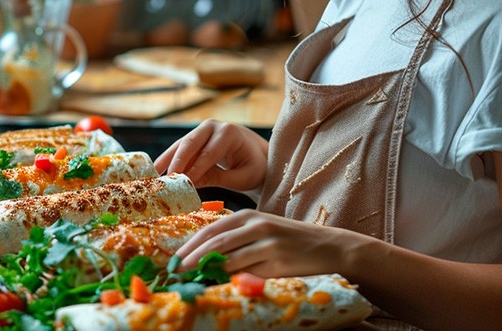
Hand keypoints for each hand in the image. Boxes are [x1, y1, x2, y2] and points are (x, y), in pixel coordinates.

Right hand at [154, 119, 267, 193]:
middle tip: (166, 178)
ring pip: (181, 144)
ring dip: (168, 159)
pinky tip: (157, 169)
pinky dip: (169, 159)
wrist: (257, 154)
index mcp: (229, 133)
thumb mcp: (243, 177)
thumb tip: (192, 184)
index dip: (195, 168)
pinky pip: (180, 148)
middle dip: (177, 161)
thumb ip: (220, 179)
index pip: (209, 153)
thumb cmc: (254, 166)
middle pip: (190, 143)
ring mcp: (202, 130)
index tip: (183, 183)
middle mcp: (213, 126)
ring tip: (154, 174)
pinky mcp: (195, 137)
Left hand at [174, 209, 358, 277]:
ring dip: (206, 270)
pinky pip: (249, 272)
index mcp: (248, 216)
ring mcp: (267, 243)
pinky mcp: (279, 261)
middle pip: (215, 243)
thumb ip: (237, 239)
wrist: (329, 247)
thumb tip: (205, 257)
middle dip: (191, 259)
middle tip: (174, 274)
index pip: (210, 230)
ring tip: (190, 281)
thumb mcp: (262, 230)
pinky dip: (230, 279)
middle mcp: (255, 225)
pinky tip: (219, 286)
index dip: (189, 246)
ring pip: (228, 258)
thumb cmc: (290, 240)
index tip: (173, 261)